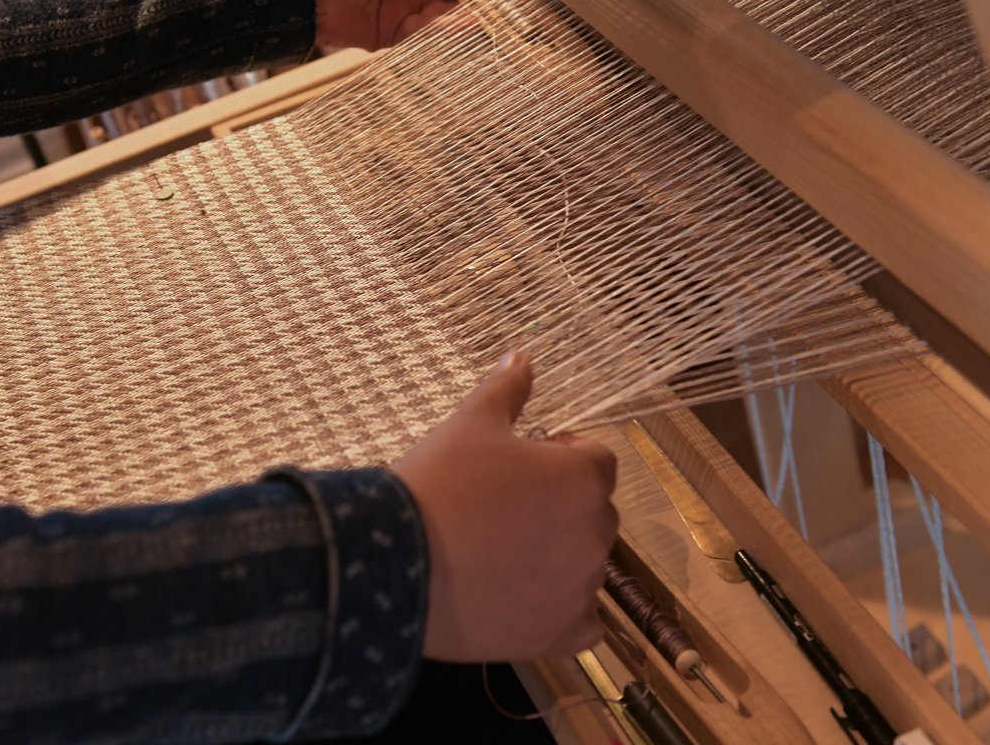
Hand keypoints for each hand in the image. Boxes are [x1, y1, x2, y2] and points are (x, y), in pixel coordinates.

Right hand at [392, 352, 618, 661]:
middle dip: (561, 507)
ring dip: (557, 557)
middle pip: (593, 512)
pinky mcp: (560, 634)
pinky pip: (583, 623)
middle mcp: (595, 533)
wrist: (394, 562)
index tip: (524, 465)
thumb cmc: (438, 484)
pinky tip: (524, 598)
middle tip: (506, 509)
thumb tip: (523, 355)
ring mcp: (581, 587)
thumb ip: (507, 389)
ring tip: (499, 552)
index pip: (595, 459)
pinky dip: (562, 613)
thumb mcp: (470, 423)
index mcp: (583, 477)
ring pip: (584, 565)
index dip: (561, 457)